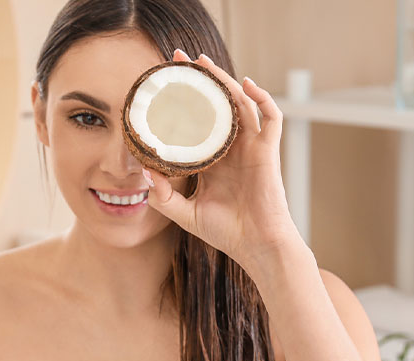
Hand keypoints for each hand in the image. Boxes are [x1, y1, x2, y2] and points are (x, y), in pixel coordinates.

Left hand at [143, 48, 304, 262]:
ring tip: (202, 63)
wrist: (257, 246)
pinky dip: (262, 97)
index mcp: (213, 159)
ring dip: (223, 80)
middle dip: (199, 80)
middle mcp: (231, 148)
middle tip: (177, 59)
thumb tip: (143, 172)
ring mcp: (251, 147)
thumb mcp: (185, 214)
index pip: (194, 120)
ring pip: (239, 103)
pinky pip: (270, 117)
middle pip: (215, 104)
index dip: (180, 101)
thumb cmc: (226, 232)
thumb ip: (163, 196)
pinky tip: (246, 83)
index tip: (160, 85)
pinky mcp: (268, 151)